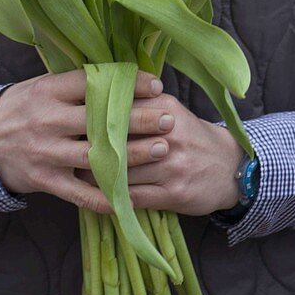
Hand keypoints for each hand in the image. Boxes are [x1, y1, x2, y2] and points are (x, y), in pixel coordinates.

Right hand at [0, 70, 176, 213]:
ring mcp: (46, 152)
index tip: (156, 85)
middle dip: (138, 120)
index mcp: (48, 91)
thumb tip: (118, 73)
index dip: (126, 84)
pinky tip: (131, 196)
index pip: (93, 84)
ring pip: (96, 156)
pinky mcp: (45, 180)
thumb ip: (74, 84)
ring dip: (132, 154)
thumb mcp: (41, 87)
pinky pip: (80, 192)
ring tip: (162, 149)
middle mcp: (48, 120)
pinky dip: (105, 196)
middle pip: (100, 120)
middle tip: (169, 119)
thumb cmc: (20, 109)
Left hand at [76, 92, 242, 216]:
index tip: (70, 121)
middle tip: (65, 148)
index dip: (92, 116)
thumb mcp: (169, 111)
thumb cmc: (189, 136)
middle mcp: (169, 133)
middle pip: (117, 139)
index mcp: (164, 107)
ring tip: (74, 172)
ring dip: (95, 174)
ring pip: (121, 170)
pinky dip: (112, 196)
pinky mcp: (174, 193)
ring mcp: (172, 165)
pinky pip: (132, 196)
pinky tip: (97, 194)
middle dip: (89, 145)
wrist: (229, 168)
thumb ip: (137, 103)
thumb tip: (92, 98)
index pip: (119, 108)